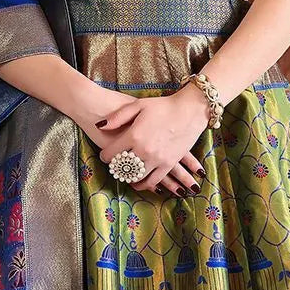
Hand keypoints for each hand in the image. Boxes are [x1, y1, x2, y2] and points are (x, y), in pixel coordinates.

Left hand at [93, 84, 210, 193]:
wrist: (189, 111)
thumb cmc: (163, 106)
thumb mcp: (138, 105)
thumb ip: (117, 117)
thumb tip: (100, 126)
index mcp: (134, 135)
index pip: (110, 154)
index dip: (104, 156)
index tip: (105, 156)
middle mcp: (144, 150)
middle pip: (122, 167)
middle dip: (116, 168)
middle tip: (114, 165)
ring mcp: (157, 159)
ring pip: (135, 176)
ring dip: (128, 177)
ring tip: (126, 174)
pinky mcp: (168, 164)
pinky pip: (153, 181)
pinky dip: (143, 185)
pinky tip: (139, 183)